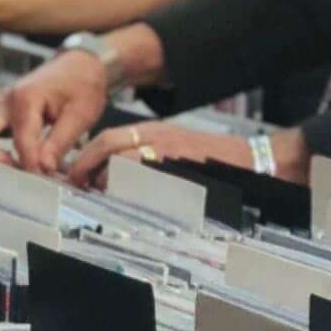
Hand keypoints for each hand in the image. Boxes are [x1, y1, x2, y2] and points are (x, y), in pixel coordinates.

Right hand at [0, 47, 115, 175]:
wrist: (78, 65)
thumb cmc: (81, 85)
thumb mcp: (81, 114)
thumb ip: (60, 142)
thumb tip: (43, 169)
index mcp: (25, 99)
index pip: (20, 140)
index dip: (31, 164)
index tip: (44, 178)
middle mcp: (2, 103)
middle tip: (14, 174)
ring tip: (15, 170)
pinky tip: (16, 164)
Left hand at [63, 119, 291, 191]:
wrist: (254, 160)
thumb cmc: (218, 160)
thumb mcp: (178, 148)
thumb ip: (148, 155)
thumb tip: (115, 172)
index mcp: (157, 131)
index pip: (108, 137)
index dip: (87, 155)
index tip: (76, 171)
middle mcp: (158, 137)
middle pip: (107, 145)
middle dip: (85, 165)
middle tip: (76, 183)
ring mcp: (167, 153)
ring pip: (120, 162)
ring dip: (105, 179)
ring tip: (100, 194)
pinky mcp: (178, 170)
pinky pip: (142, 179)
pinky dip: (127, 189)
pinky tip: (125, 200)